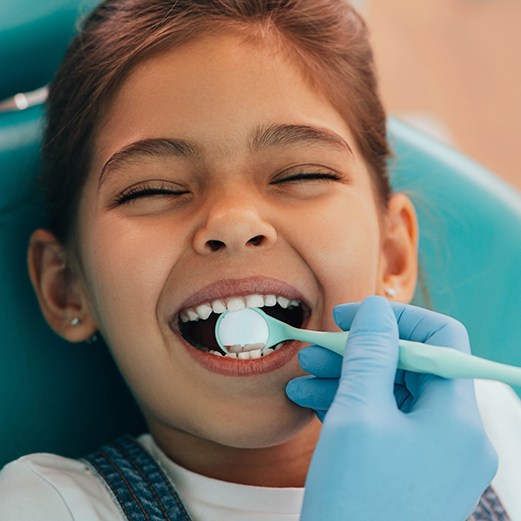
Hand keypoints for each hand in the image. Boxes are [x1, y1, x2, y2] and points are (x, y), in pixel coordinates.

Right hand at [287, 296, 496, 519]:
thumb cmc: (359, 502)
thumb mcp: (358, 415)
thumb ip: (370, 354)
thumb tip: (376, 309)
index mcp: (456, 416)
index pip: (440, 339)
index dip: (394, 318)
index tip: (349, 317)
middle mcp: (453, 434)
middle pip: (410, 367)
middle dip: (360, 351)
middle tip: (315, 348)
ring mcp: (432, 456)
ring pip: (391, 394)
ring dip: (347, 378)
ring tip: (302, 376)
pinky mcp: (408, 471)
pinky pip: (382, 423)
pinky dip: (349, 407)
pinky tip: (310, 402)